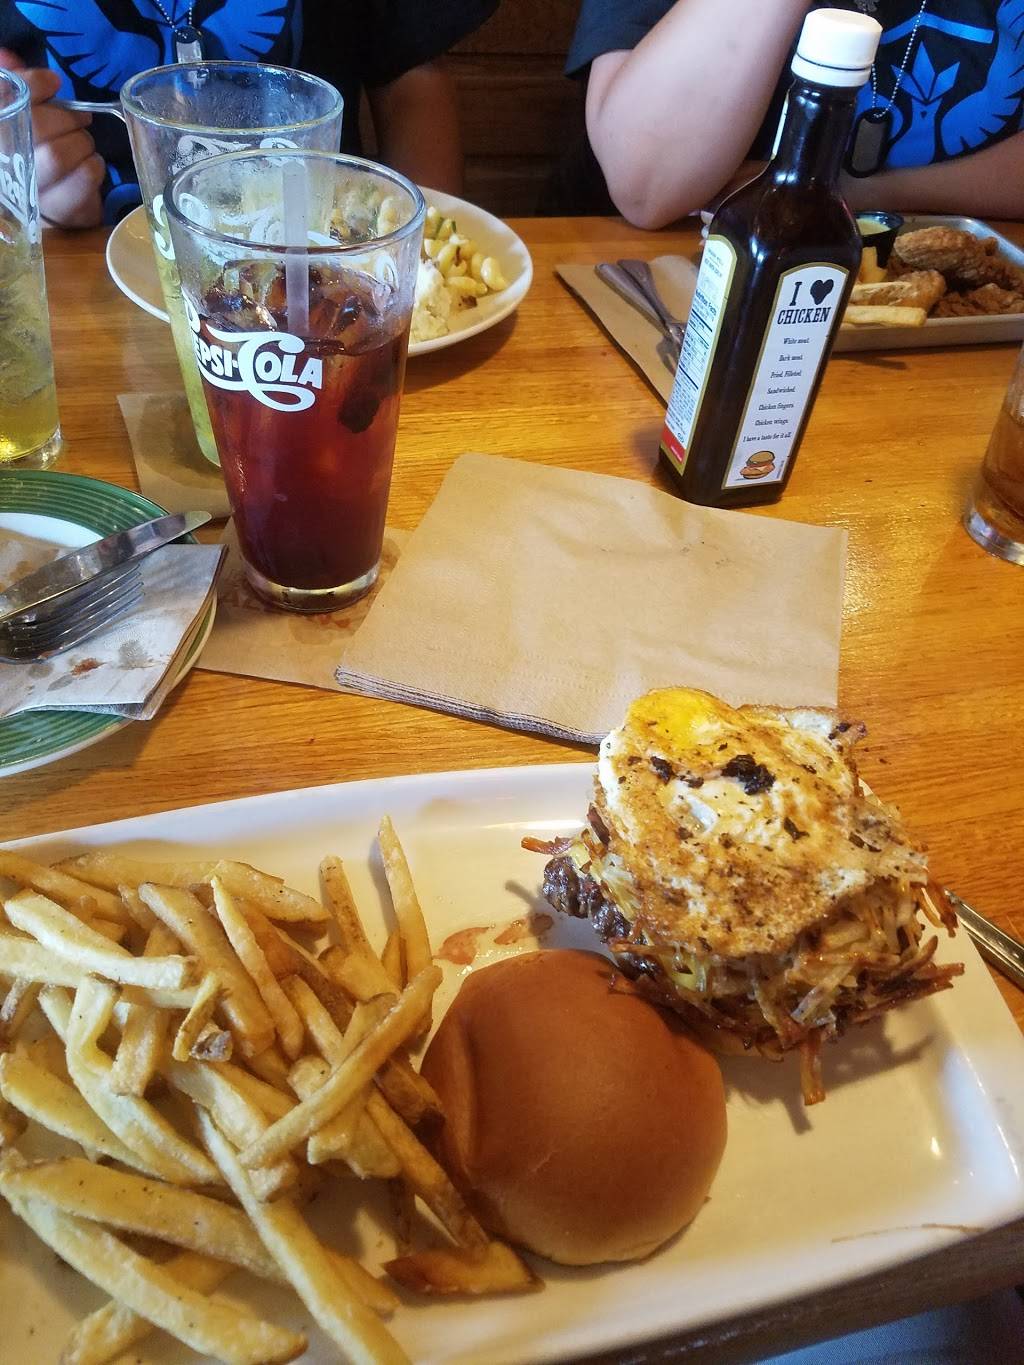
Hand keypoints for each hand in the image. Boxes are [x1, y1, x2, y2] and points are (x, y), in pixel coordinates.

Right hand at [0, 49, 104, 227]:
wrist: (52, 205)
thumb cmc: (38, 153)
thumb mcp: (26, 118)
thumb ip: (18, 87)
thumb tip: (7, 57)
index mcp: (1, 132)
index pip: (8, 101)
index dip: (32, 85)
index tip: (54, 81)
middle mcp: (7, 163)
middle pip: (35, 128)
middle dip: (66, 117)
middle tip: (81, 119)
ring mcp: (33, 191)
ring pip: (58, 155)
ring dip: (81, 142)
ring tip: (84, 144)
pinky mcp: (61, 210)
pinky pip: (85, 177)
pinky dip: (95, 164)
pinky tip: (91, 165)